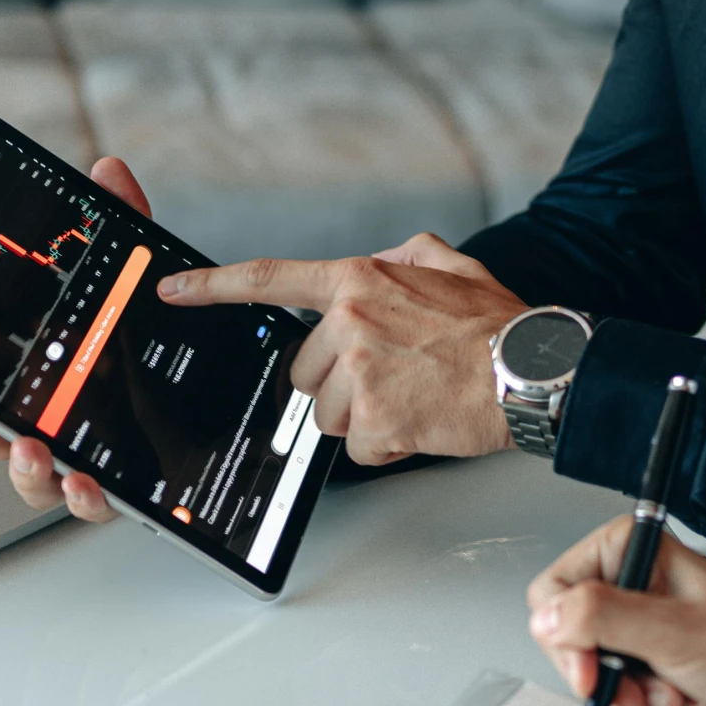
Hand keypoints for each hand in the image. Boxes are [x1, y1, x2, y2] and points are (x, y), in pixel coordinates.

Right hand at [0, 156, 152, 523]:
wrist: (217, 384)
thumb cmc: (150, 334)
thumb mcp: (138, 277)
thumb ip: (122, 225)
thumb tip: (108, 170)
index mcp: (45, 379)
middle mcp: (58, 424)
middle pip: (0, 442)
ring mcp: (89, 457)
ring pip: (40, 482)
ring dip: (27, 472)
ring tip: (34, 452)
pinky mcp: (127, 483)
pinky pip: (99, 501)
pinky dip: (87, 497)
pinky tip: (88, 483)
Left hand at [157, 234, 528, 466]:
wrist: (533, 370)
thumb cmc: (497, 325)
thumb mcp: (450, 265)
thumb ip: (404, 258)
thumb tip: (382, 263)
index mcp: (360, 280)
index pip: (271, 279)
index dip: (213, 285)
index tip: (172, 289)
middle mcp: (351, 321)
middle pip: (307, 372)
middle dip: (342, 384)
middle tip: (394, 378)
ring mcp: (360, 370)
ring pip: (330, 414)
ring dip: (367, 418)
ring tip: (415, 399)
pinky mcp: (375, 417)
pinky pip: (360, 447)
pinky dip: (389, 445)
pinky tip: (422, 422)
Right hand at [526, 516, 705, 705]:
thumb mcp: (674, 634)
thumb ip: (604, 618)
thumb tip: (545, 614)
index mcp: (631, 548)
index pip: (553, 592)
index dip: (566, 640)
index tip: (593, 673)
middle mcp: (633, 574)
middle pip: (572, 636)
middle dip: (613, 676)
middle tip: (641, 696)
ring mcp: (643, 613)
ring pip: (601, 667)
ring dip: (640, 694)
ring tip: (680, 695)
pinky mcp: (655, 646)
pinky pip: (627, 683)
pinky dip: (656, 701)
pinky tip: (690, 697)